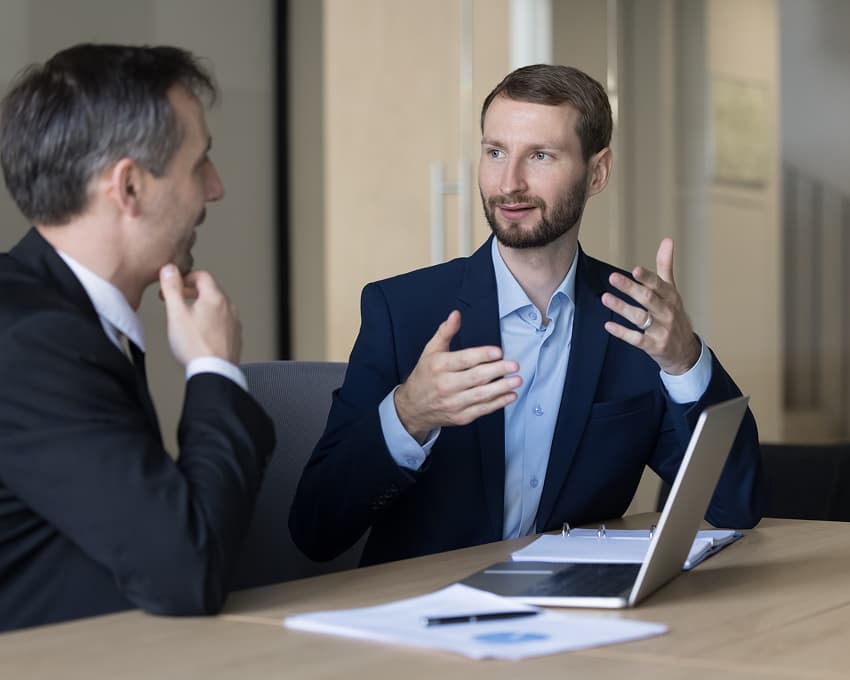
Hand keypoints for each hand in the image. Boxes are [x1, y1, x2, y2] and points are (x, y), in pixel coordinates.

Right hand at [158, 264, 241, 365]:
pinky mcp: (235, 336)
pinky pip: (222, 322)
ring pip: (217, 306)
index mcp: (215, 298)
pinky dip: (210, 321)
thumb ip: (172, 289)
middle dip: (191, 291)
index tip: (175, 285)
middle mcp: (229, 307)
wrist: (215, 371)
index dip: (185, 277)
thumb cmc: (196, 346)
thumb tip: (169, 270)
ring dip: (201, 307)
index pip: (202, 275)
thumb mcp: (176, 313)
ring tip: (187, 317)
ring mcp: (234, 322)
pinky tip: (200, 333)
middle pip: (210, 290)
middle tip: (177, 300)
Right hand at [394, 310, 520, 442]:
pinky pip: (482, 410)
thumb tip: (456, 315)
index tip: (498, 351)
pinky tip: (510, 395)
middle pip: (475, 377)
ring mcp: (453, 403)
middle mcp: (445, 385)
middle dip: (497, 370)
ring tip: (516, 380)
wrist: (413, 407)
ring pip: (481, 395)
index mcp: (438, 366)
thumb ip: (445, 332)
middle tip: (514, 365)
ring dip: (502, 388)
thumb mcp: (430, 351)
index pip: (464, 360)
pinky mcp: (460, 416)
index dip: (482, 355)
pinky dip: (498, 403)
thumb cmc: (424, 376)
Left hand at [601, 238, 699, 374]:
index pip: (659, 285)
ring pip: (640, 318)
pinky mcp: (654, 346)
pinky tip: (608, 324)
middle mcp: (668, 312)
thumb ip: (665, 266)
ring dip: (622, 308)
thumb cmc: (674, 315)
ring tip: (605, 298)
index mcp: (671, 297)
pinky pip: (636, 339)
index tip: (636, 269)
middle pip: (648, 299)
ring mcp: (661, 330)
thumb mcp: (672, 291)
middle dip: (630, 288)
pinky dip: (622, 332)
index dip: (648, 278)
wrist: (685, 351)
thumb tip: (667, 240)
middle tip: (612, 278)